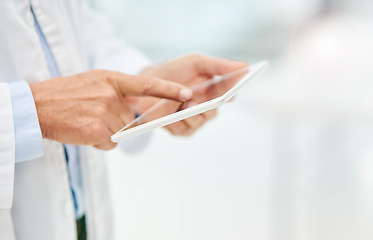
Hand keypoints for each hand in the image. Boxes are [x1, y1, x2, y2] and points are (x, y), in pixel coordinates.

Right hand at [30, 70, 192, 149]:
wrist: (39, 106)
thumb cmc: (65, 94)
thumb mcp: (94, 82)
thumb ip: (116, 92)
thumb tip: (130, 113)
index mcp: (112, 79)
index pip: (147, 84)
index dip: (169, 90)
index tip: (188, 95)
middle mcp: (113, 95)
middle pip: (130, 118)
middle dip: (115, 121)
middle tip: (93, 114)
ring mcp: (106, 112)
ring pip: (120, 132)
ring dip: (106, 132)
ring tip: (85, 121)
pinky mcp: (99, 130)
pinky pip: (110, 143)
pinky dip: (99, 141)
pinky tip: (83, 131)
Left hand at [132, 54, 247, 135]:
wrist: (146, 83)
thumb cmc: (174, 72)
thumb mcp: (196, 63)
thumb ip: (219, 65)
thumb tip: (245, 66)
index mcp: (215, 90)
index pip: (230, 92)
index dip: (235, 91)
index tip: (237, 87)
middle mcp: (207, 107)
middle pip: (216, 109)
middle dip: (209, 103)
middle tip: (202, 96)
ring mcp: (195, 120)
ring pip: (201, 120)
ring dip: (192, 111)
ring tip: (185, 102)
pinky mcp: (181, 130)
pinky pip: (185, 129)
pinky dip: (179, 120)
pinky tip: (173, 113)